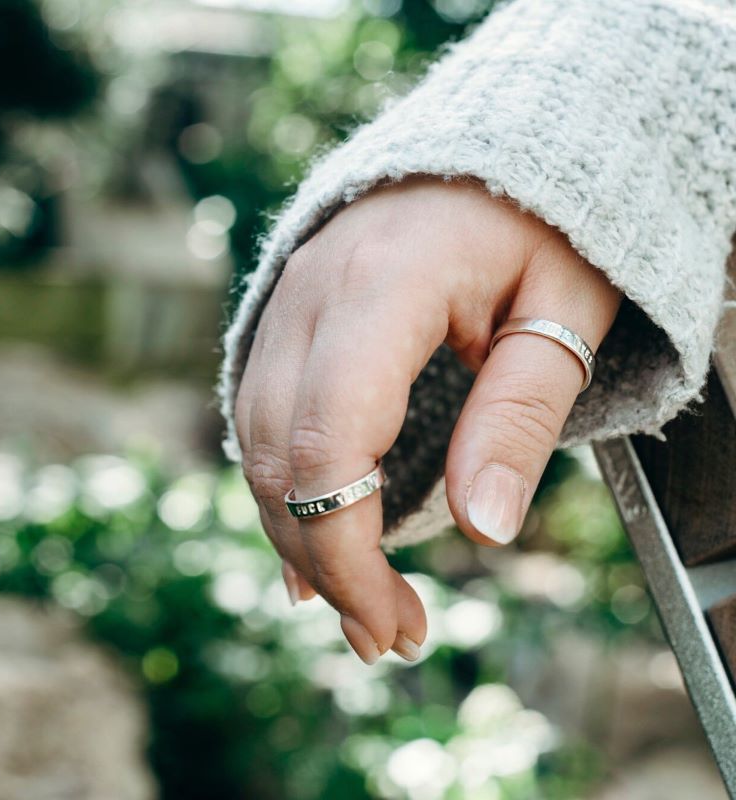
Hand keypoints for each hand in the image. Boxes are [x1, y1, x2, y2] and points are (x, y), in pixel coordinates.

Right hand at [234, 175, 621, 663]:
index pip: (329, 442)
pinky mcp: (284, 321)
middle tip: (387, 635)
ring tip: (353, 605)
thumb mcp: (560, 313)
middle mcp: (311, 293)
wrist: (485, 157)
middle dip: (323, 563)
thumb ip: (516, 417)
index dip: (348, 552)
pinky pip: (257, 417)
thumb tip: (485, 528)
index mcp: (384, 285)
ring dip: (296, 536)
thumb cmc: (540, 228)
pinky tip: (304, 546)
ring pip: (253, 443)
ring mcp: (286, 303)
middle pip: (277, 456)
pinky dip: (278, 489)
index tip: (395, 623)